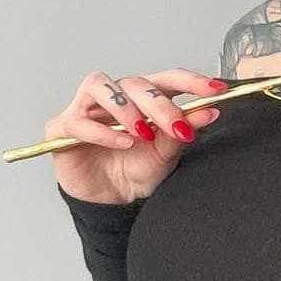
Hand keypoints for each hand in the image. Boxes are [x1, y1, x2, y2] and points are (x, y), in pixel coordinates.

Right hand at [45, 67, 221, 204]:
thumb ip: (182, 131)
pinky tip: (122, 144)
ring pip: (101, 86)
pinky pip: (79, 120)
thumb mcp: (166, 154)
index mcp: (143, 99)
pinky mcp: (63, 127)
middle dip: (160, 105)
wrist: (111, 202)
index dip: (191, 80)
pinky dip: (103, 132)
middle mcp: (115, 97)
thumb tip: (209, 112)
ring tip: (142, 134)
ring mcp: (86, 108)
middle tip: (176, 127)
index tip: (217, 88)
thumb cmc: (135, 171)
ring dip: (126, 109)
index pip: (166, 79)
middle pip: (136, 84)